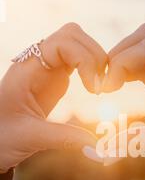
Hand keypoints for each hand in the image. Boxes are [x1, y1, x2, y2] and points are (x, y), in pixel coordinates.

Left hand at [0, 23, 106, 171]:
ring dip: (94, 60)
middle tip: (101, 87)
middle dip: (94, 56)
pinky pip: (76, 59)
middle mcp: (37, 63)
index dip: (85, 59)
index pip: (63, 42)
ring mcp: (46, 68)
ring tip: (99, 88)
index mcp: (27, 70)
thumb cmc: (1, 137)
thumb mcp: (30, 138)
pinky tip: (94, 89)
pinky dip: (91, 68)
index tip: (94, 89)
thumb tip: (96, 144)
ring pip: (76, 43)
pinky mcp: (54, 78)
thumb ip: (63, 138)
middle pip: (73, 35)